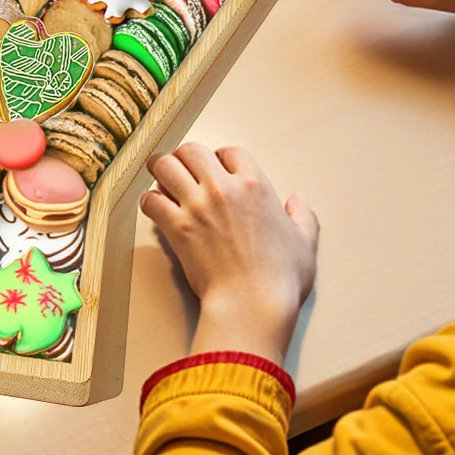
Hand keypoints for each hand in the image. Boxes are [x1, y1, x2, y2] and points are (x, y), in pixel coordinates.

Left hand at [142, 142, 318, 364]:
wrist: (252, 305)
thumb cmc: (280, 279)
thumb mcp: (304, 243)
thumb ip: (303, 216)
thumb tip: (297, 199)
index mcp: (255, 186)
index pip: (229, 151)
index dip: (221, 158)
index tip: (217, 171)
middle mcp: (223, 188)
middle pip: (191, 150)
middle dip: (185, 158)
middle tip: (184, 172)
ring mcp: (197, 206)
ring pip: (165, 165)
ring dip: (162, 172)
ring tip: (165, 184)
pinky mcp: (177, 227)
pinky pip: (151, 199)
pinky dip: (150, 202)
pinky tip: (158, 210)